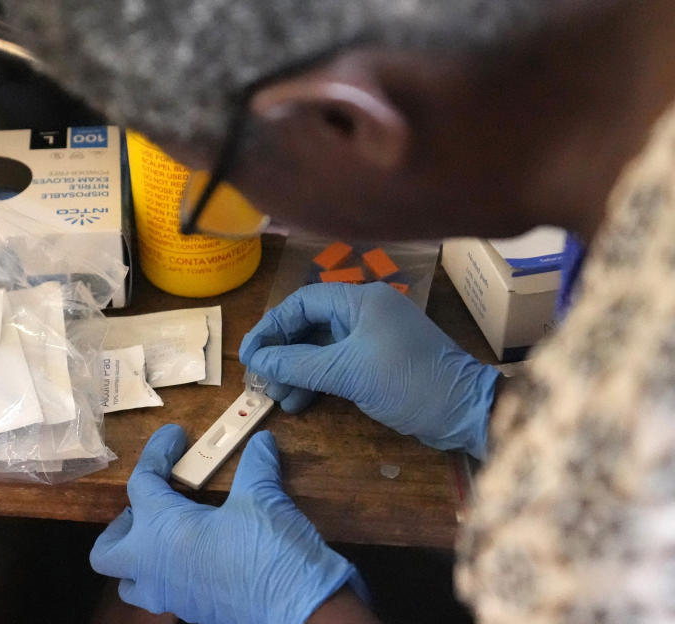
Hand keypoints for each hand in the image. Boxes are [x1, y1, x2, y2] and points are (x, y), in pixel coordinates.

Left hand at [90, 424, 368, 623]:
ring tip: (168, 533)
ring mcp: (171, 597)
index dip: (156, 453)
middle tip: (152, 502)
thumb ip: (255, 465)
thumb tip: (261, 442)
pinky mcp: (193, 613)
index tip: (175, 436)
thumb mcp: (262, 498)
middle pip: (107, 551)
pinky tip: (201, 553)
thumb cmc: (270, 551)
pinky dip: (169, 572)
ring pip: (130, 582)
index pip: (141, 482)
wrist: (300, 611)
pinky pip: (162, 594)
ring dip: (138, 556)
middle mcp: (154, 567)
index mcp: (162, 531)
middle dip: (120, 524)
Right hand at [239, 283, 498, 458]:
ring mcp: (374, 337)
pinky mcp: (380, 362)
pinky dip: (318, 380)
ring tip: (279, 399)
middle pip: (310, 325)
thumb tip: (256, 360)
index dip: (271, 327)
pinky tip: (301, 402)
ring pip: (322, 348)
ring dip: (298, 372)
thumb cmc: (407, 381)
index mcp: (361, 300)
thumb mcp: (346, 372)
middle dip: (284, 353)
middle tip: (261, 380)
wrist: (464, 412)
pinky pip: (338, 364)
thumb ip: (297, 364)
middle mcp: (366, 312)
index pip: (302, 303)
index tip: (249, 355)